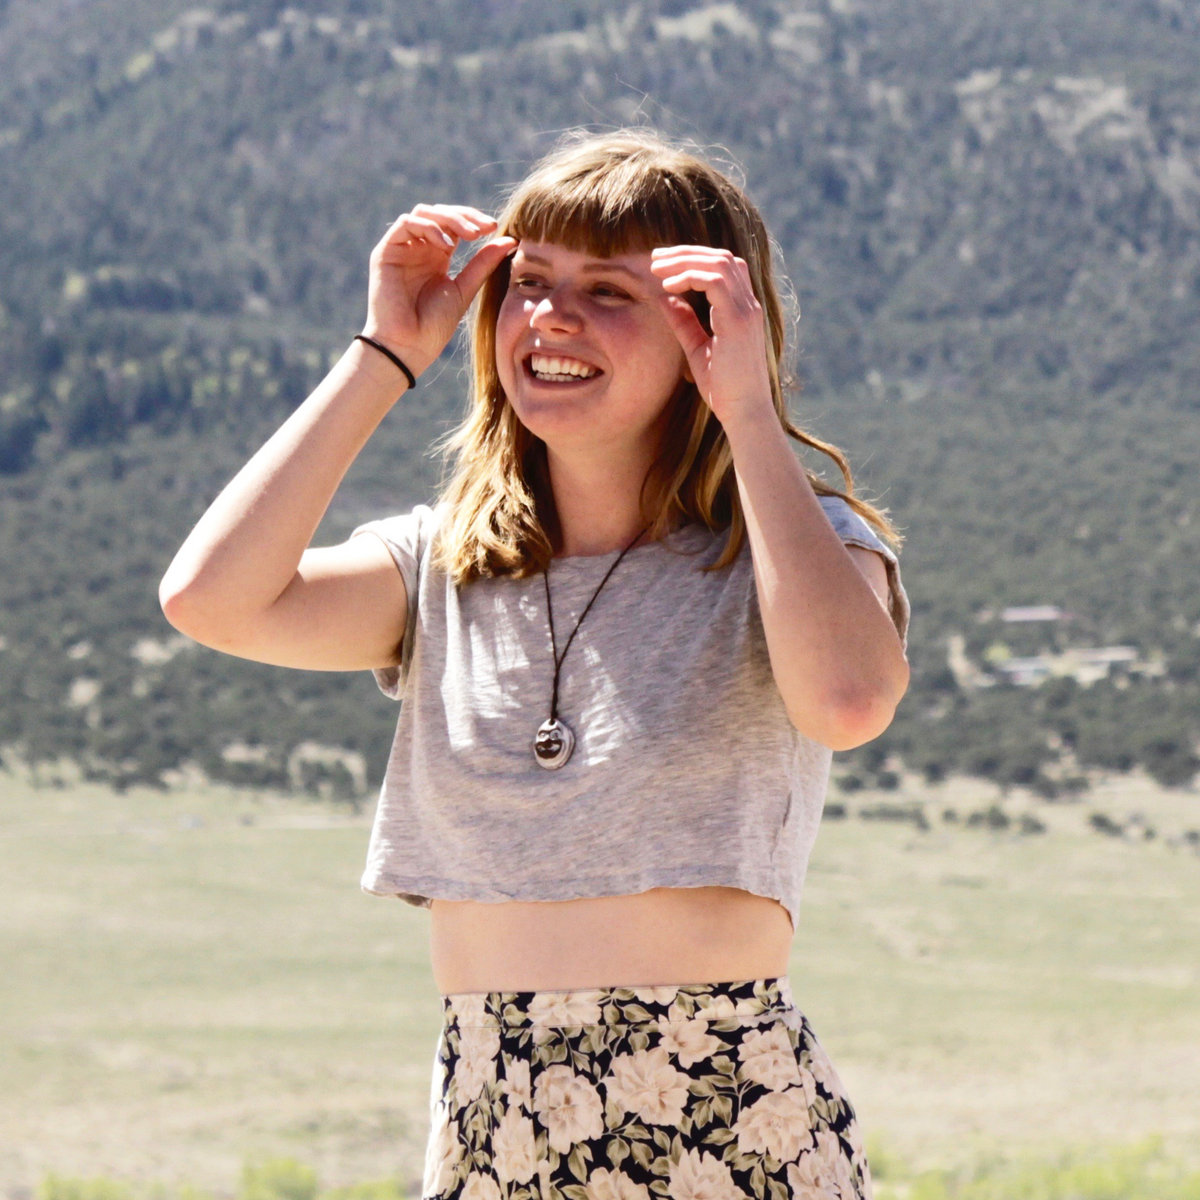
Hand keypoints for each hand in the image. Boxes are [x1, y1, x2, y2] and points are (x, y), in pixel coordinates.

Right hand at [362, 204, 516, 376]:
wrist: (407, 347)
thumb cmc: (434, 326)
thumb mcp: (464, 289)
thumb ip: (483, 264)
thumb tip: (510, 239)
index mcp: (436, 255)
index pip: (454, 224)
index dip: (473, 220)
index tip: (494, 228)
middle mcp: (418, 248)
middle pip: (440, 214)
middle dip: (464, 216)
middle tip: (485, 228)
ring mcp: (401, 248)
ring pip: (424, 213)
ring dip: (449, 218)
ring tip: (471, 235)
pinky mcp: (385, 252)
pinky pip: (406, 224)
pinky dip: (429, 228)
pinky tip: (447, 245)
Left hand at [650, 246, 773, 427]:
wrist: (744, 412)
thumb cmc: (723, 388)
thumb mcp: (697, 349)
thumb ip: (684, 322)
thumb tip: (664, 298)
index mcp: (742, 309)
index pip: (724, 266)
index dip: (694, 258)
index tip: (663, 264)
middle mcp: (749, 305)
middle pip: (722, 256)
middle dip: (686, 252)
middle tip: (654, 258)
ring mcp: (747, 311)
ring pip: (719, 263)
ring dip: (684, 260)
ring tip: (656, 267)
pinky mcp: (740, 321)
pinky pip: (715, 282)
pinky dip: (689, 277)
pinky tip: (668, 286)